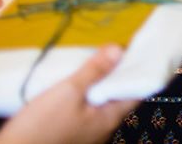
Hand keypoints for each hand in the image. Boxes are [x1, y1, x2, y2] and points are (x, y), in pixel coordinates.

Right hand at [0, 45, 137, 143]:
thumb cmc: (41, 126)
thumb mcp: (68, 92)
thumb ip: (95, 71)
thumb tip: (119, 49)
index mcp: (109, 119)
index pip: (136, 92)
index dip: (140, 70)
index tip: (140, 49)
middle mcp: (103, 128)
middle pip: (119, 96)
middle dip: (120, 73)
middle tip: (118, 48)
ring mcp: (87, 133)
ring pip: (102, 102)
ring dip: (102, 82)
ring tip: (101, 59)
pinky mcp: (72, 133)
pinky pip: (88, 109)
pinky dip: (89, 93)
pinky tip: (80, 81)